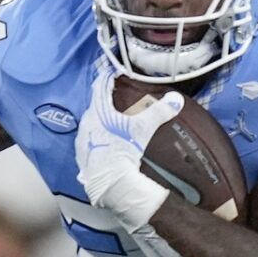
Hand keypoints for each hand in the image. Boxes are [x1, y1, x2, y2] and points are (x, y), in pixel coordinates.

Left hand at [76, 69, 182, 229]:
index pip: (100, 86)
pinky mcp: (82, 157)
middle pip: (95, 107)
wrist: (111, 182)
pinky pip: (89, 143)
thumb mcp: (143, 129)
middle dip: (106, 104)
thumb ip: (159, 112)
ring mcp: (81, 141)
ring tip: (113, 126)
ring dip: (101, 124)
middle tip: (117, 103)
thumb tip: (176, 99)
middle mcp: (86, 123)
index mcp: (98, 111)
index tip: (112, 74)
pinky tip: (107, 146)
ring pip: (91, 125)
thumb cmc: (123, 150)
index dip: (107, 78)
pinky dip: (98, 141)